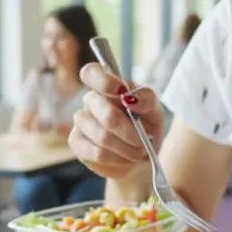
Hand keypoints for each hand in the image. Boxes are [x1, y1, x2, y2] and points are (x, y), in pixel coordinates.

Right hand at [69, 63, 164, 179]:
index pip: (92, 73)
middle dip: (127, 129)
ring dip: (126, 147)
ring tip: (139, 152)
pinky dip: (117, 158)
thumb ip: (147, 99)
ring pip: (101, 135)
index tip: (122, 93)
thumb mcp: (154, 111)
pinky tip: (126, 158)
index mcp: (108, 86)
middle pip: (101, 109)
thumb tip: (130, 98)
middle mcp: (91, 100)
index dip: (103, 81)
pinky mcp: (77, 143)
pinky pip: (96, 152)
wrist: (142, 156)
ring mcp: (81, 121)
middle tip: (143, 142)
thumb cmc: (146, 127)